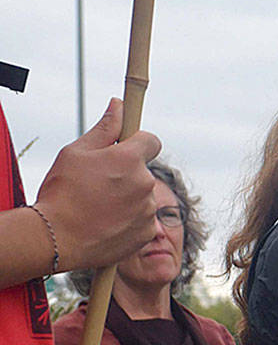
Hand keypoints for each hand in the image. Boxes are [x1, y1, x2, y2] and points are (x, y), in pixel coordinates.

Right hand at [36, 99, 162, 273]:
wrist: (58, 239)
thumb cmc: (63, 192)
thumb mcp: (76, 153)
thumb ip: (104, 129)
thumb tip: (119, 105)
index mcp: (129, 159)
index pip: (151, 141)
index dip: (138, 144)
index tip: (125, 150)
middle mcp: (145, 183)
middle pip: (143, 172)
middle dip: (126, 174)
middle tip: (98, 185)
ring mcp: (148, 210)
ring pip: (142, 196)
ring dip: (127, 198)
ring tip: (99, 207)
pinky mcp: (147, 232)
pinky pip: (143, 220)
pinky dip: (129, 220)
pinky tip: (107, 223)